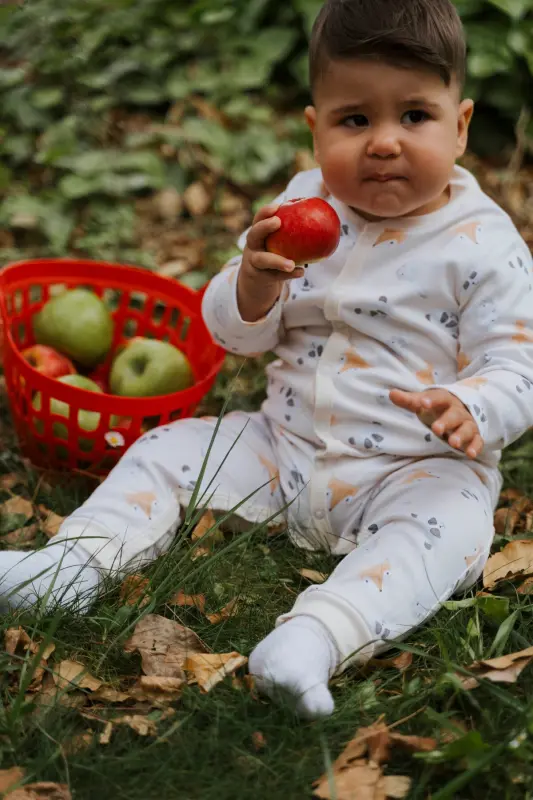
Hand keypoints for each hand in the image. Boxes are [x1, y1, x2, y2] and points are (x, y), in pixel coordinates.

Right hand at [237, 204, 304, 321]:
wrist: (258, 279)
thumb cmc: (275, 253)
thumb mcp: (279, 241)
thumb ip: (294, 231)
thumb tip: (324, 217)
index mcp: (258, 233)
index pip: (258, 218)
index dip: (266, 211)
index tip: (278, 206)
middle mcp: (252, 246)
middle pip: (253, 235)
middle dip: (264, 227)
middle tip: (278, 222)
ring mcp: (253, 263)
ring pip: (262, 260)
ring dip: (277, 261)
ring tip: (291, 264)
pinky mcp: (259, 277)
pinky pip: (274, 276)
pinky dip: (288, 275)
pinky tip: (301, 272)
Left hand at [390, 388, 483, 458]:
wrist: (462, 411)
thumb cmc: (437, 409)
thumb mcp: (424, 404)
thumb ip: (409, 401)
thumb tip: (391, 393)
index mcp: (445, 400)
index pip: (440, 397)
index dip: (432, 400)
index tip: (423, 403)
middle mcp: (458, 412)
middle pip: (454, 415)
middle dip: (446, 421)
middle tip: (436, 429)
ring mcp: (467, 424)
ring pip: (467, 428)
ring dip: (461, 435)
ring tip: (453, 443)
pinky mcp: (474, 437)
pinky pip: (478, 441)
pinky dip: (475, 447)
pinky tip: (470, 454)